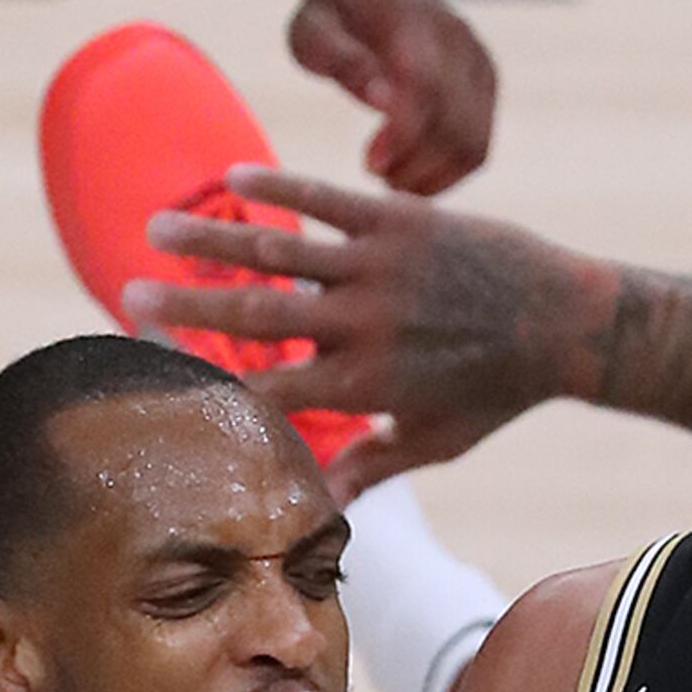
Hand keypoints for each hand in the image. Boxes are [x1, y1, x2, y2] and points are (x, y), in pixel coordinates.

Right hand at [132, 169, 594, 491]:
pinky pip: (327, 199)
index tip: (161, 382)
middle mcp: (362, 325)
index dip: (213, 384)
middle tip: (128, 297)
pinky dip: (280, 187)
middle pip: (255, 316)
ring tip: (156, 227)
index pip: (270, 390)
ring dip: (213, 238)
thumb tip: (323, 511)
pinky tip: (235, 179)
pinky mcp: (399, 220)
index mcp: (364, 386)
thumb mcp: (433, 442)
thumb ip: (373, 467)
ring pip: (278, 249)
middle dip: (187, 308)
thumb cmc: (496, 393)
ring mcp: (377, 267)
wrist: (563, 322)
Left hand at [272, 0, 495, 195]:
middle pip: (455, 125)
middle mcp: (457, 40)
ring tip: (391, 180)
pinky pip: (479, 147)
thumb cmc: (334, 15)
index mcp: (413, 22)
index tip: (368, 164)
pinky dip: (448, 174)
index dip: (403, 136)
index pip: (426, 87)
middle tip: (375, 176)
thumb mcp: (313, 29)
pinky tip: (411, 173)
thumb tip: (382, 100)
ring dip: (433, 177)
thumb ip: (342, 59)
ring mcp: (478, 63)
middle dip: (414, 165)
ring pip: (473, 144)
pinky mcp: (487, 85)